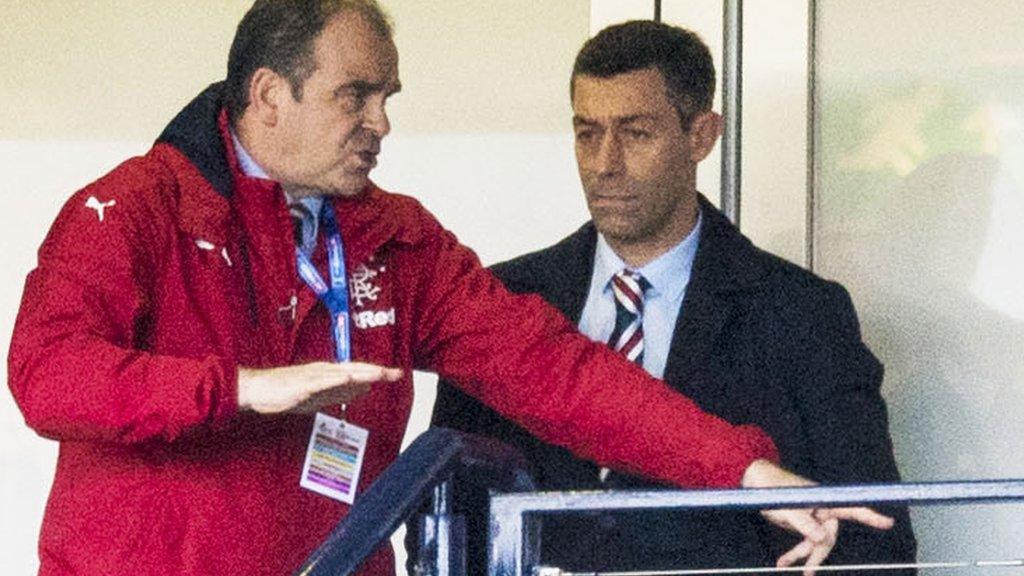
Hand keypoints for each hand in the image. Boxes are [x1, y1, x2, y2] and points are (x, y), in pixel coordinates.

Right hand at [237, 362, 402, 413]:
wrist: (257, 390)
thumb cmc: (284, 392)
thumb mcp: (318, 395)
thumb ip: (339, 392)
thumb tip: (363, 389)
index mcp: (328, 374)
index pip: (357, 372)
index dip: (377, 373)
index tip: (396, 374)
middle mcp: (324, 371)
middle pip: (355, 370)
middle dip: (376, 371)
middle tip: (397, 373)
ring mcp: (313, 376)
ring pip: (342, 373)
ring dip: (361, 372)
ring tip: (380, 373)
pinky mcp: (301, 384)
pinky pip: (321, 381)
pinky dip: (335, 378)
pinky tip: (347, 377)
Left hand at [741, 459, 894, 574]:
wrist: (754, 481)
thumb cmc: (771, 489)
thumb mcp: (786, 508)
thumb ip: (804, 523)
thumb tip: (822, 539)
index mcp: (824, 500)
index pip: (851, 508)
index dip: (870, 516)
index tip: (889, 522)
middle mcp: (823, 508)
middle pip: (830, 537)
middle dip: (817, 554)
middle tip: (807, 572)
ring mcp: (814, 516)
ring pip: (817, 543)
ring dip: (802, 555)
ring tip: (783, 563)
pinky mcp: (803, 523)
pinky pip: (805, 541)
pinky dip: (795, 553)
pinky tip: (782, 562)